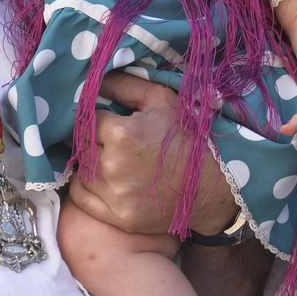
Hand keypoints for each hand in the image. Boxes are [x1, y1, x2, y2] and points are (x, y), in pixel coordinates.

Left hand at [68, 73, 238, 235]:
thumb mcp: (163, 101)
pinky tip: (102, 180)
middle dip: (95, 140)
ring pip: (80, 171)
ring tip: (112, 160)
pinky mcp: (118, 217)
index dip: (97, 118)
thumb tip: (95, 78)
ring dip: (90, 163)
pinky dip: (85, 186)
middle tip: (112, 140)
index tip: (109, 121)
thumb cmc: (190, 137)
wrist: (215, 185)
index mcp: (122, 133)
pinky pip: (81, 198)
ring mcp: (115, 195)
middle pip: (83, 146)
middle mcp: (113, 166)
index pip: (87, 119)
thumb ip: (126, 85)